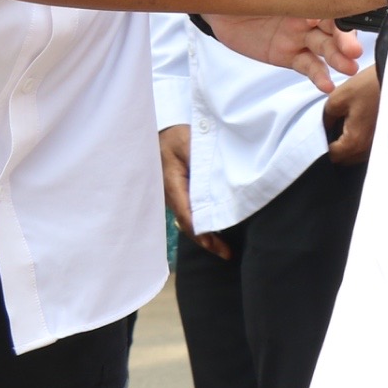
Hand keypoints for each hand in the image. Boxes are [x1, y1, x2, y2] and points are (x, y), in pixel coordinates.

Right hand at [159, 125, 228, 260]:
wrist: (160, 134)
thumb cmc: (175, 137)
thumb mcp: (187, 143)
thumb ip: (199, 159)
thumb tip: (215, 175)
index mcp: (172, 185)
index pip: (187, 214)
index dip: (201, 232)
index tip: (215, 244)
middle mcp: (171, 195)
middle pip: (188, 223)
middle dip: (206, 240)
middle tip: (226, 253)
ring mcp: (173, 196)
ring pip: (189, 221)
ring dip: (204, 234)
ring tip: (223, 249)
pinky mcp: (178, 194)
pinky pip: (189, 213)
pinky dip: (201, 224)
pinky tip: (214, 231)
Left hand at [205, 13, 363, 94]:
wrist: (217, 4)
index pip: (334, 2)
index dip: (344, 11)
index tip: (350, 21)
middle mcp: (310, 15)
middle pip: (335, 28)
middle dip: (346, 40)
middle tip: (354, 51)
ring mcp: (300, 37)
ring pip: (326, 49)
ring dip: (339, 59)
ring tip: (348, 68)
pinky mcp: (289, 55)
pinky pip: (307, 66)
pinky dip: (319, 76)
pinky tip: (326, 84)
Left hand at [322, 61, 381, 164]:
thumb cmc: (369, 86)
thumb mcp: (338, 97)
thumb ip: (326, 118)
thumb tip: (326, 127)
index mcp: (354, 142)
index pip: (332, 156)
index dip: (322, 145)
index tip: (323, 131)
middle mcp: (368, 149)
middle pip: (345, 160)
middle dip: (336, 148)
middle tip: (334, 127)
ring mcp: (379, 145)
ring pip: (357, 155)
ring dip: (349, 145)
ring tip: (348, 124)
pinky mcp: (387, 139)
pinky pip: (368, 147)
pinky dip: (361, 140)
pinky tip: (361, 123)